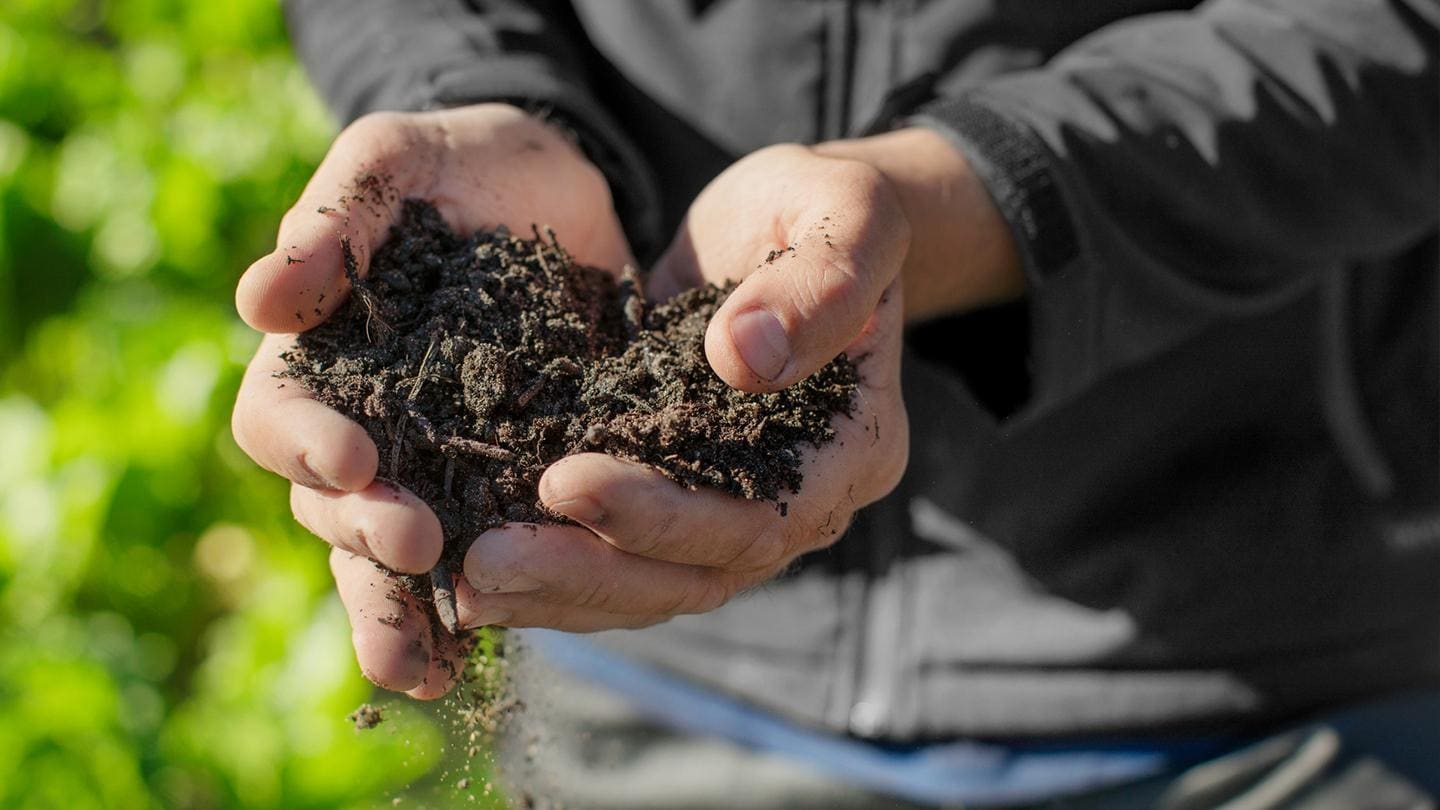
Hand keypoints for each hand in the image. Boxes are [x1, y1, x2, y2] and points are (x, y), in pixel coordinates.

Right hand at [231, 103, 633, 697]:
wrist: (553, 181)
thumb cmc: (454, 162)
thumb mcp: (394, 161)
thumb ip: (336, 219)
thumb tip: (259, 300)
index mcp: (317, 360)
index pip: (281, 420)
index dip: (307, 445)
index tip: (355, 457)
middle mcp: (365, 428)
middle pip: (335, 508)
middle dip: (371, 533)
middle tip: (419, 541)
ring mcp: (437, 462)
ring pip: (397, 556)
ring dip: (409, 608)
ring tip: (431, 664)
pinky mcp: (513, 477)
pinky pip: (487, 551)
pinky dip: (488, 604)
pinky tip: (486, 652)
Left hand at [454, 142, 913, 632]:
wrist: (796, 221)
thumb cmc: (829, 209)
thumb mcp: (846, 216)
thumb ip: (818, 285)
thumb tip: (744, 360)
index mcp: (852, 449)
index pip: (758, 518)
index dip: (663, 517)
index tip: (564, 481)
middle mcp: (799, 500)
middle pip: (696, 575)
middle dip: (587, 571)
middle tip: (484, 558)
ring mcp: (735, 505)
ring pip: (651, 584)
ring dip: (557, 588)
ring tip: (464, 581)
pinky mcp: (677, 491)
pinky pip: (619, 553)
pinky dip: (553, 562)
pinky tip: (472, 563)